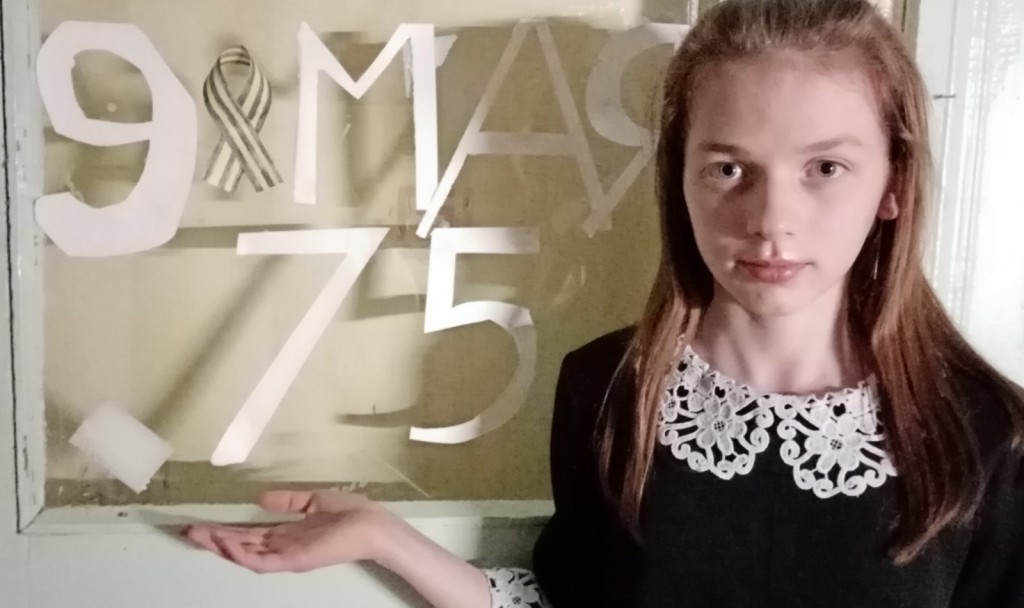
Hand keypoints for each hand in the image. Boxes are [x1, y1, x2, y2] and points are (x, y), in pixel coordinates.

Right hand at [182, 489, 393, 573]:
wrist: (372, 525)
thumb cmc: (349, 513)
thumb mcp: (314, 500)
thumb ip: (288, 500)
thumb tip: (261, 498)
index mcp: (286, 534)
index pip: (247, 534)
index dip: (222, 530)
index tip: (199, 524)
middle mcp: (281, 547)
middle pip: (239, 545)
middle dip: (211, 540)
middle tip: (185, 531)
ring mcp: (285, 556)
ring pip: (244, 555)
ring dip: (219, 546)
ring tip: (196, 536)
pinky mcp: (293, 561)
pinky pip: (260, 561)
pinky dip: (240, 554)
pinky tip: (224, 542)